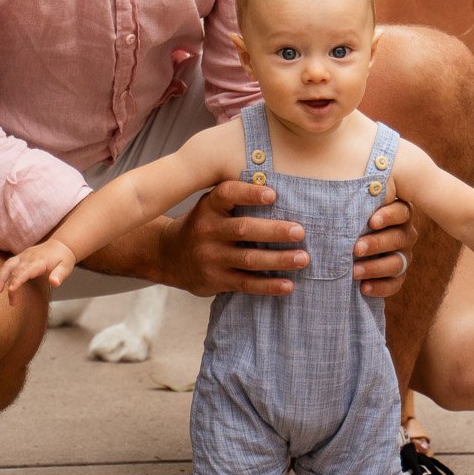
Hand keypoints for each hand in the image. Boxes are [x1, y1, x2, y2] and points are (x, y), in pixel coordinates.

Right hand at [0, 239, 75, 302]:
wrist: (60, 245)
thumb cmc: (63, 259)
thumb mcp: (66, 267)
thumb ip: (60, 275)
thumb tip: (55, 283)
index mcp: (39, 261)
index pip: (26, 270)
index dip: (18, 279)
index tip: (11, 289)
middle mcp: (28, 257)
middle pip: (14, 269)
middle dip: (8, 284)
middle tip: (8, 300)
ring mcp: (23, 256)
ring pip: (8, 265)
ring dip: (0, 277)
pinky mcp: (20, 257)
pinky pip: (8, 264)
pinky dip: (2, 274)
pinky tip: (0, 284)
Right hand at [159, 180, 310, 297]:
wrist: (170, 255)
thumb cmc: (203, 224)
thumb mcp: (210, 206)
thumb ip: (236, 197)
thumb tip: (280, 189)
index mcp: (209, 207)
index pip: (227, 194)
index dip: (249, 194)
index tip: (273, 194)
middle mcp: (207, 231)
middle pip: (244, 230)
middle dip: (274, 231)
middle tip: (300, 231)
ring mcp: (211, 258)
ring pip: (248, 260)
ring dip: (278, 259)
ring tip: (303, 258)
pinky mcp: (216, 280)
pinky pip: (245, 284)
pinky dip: (268, 285)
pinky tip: (288, 285)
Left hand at [353, 192, 414, 299]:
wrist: (347, 248)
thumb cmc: (349, 219)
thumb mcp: (352, 208)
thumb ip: (355, 199)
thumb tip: (343, 189)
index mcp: (397, 213)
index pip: (401, 212)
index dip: (388, 216)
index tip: (371, 222)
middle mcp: (405, 234)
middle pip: (399, 238)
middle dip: (376, 244)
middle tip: (356, 249)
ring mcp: (404, 256)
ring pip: (397, 263)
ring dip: (375, 268)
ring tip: (354, 271)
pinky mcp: (399, 276)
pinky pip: (395, 284)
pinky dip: (380, 287)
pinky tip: (363, 287)